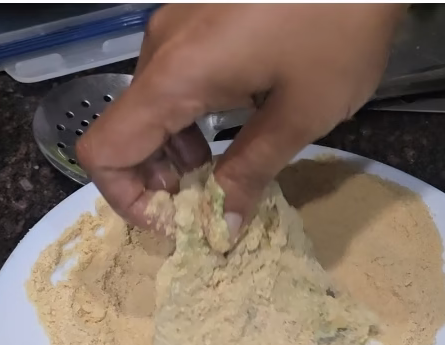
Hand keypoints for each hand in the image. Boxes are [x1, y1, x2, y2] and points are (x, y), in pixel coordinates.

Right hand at [77, 4, 404, 234]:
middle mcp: (161, 48)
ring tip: (221, 173)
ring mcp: (177, 26)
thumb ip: (252, 170)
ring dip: (175, 152)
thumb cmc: (338, 28)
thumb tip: (223, 224)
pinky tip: (229, 129)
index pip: (105, 150)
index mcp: (176, 75)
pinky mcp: (199, 18)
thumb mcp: (300, 113)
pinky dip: (188, 120)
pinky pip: (174, 79)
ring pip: (150, 105)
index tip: (173, 221)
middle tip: (205, 206)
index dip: (127, 199)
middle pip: (124, 130)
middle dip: (156, 181)